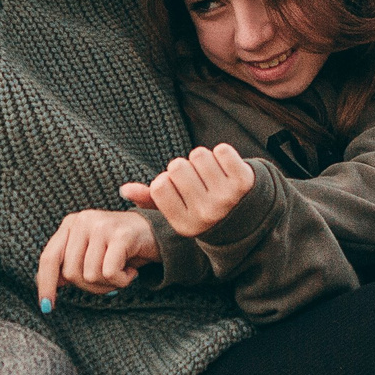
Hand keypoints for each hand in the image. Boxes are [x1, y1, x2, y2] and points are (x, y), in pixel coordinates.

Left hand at [35, 210, 158, 308]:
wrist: (156, 235)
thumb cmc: (121, 248)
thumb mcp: (90, 253)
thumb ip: (68, 263)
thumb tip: (46, 283)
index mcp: (71, 224)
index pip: (49, 258)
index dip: (46, 284)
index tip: (46, 306)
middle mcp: (83, 220)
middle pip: (71, 273)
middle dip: (90, 286)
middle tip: (108, 279)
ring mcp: (101, 225)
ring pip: (90, 275)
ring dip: (108, 284)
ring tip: (121, 272)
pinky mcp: (120, 235)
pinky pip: (109, 273)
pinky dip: (122, 280)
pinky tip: (131, 271)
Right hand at [119, 145, 256, 238]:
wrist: (250, 217)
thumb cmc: (204, 209)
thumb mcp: (178, 211)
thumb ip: (150, 200)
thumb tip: (124, 190)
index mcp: (185, 225)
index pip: (160, 185)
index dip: (167, 181)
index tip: (179, 190)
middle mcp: (205, 214)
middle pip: (177, 167)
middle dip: (184, 168)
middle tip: (197, 180)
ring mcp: (226, 198)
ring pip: (199, 155)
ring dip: (202, 159)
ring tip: (211, 174)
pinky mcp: (244, 182)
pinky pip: (222, 150)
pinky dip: (222, 154)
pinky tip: (226, 169)